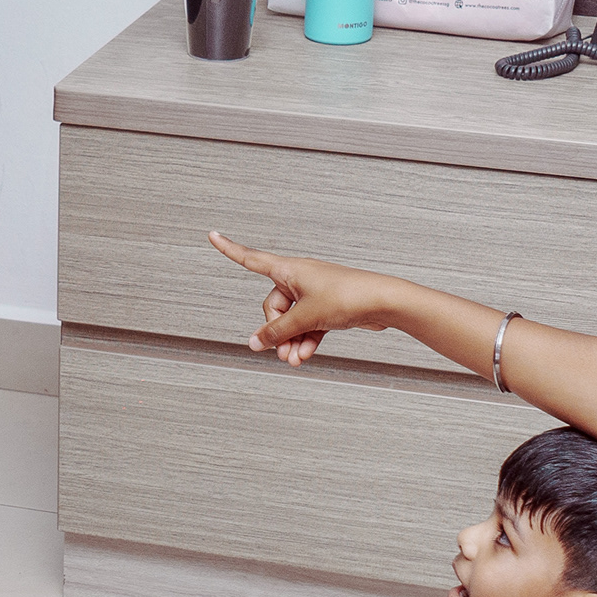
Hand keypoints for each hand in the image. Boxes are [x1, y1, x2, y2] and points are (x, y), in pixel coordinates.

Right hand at [206, 232, 399, 366]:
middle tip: (282, 351)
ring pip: (292, 320)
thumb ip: (278, 332)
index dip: (229, 249)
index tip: (213, 236)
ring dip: (291, 341)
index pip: (251, 259)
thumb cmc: (349, 296)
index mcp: (290, 269)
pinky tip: (307, 355)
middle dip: (276, 331)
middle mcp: (300, 278)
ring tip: (295, 360)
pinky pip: (308, 325)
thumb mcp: (306, 317)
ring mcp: (314, 293)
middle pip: (273, 307)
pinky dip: (306, 340)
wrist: (383, 302)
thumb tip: (255, 342)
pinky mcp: (327, 307)